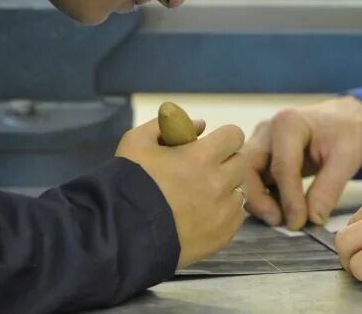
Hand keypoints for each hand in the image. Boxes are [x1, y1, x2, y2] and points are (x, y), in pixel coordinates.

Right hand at [116, 117, 247, 267]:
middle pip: (240, 162)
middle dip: (226, 161)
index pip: (234, 136)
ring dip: (226, 188)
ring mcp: (223, 212)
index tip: (211, 145)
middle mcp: (219, 183)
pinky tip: (204, 214)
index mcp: (201, 157)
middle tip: (204, 170)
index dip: (223, 138)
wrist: (120, 233)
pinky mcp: (222, 236)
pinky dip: (225, 212)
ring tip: (202, 195)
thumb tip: (199, 126)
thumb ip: (167, 125)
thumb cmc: (128, 182)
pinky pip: (236, 217)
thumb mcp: (137, 140)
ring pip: (240, 191)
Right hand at [242, 97, 361, 229]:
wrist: (340, 118)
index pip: (281, 167)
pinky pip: (250, 179)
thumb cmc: (345, 132)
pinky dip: (260, 197)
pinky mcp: (258, 154)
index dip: (289, 200)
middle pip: (247, 168)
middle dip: (259, 200)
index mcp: (289, 124)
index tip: (299, 223)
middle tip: (280, 222)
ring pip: (242, 175)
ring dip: (257, 200)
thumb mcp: (347, 157)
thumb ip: (329, 188)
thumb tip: (312, 219)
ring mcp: (259, 141)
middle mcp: (266, 130)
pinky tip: (279, 210)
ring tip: (281, 218)